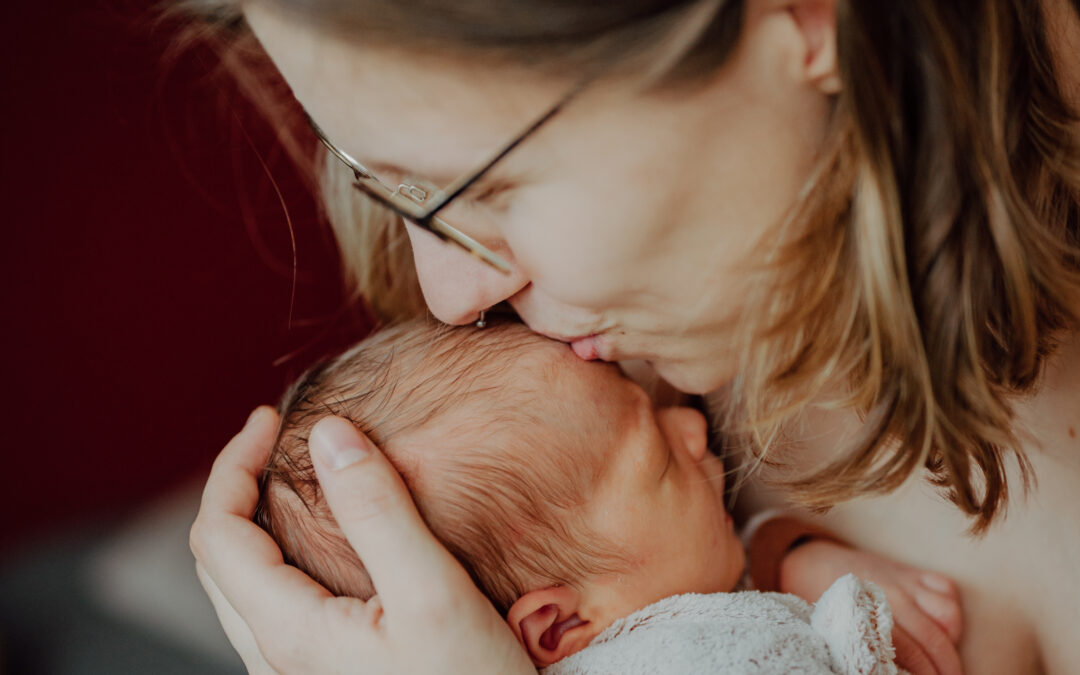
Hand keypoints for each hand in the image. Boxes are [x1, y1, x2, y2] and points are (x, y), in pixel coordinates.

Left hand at [189, 408, 534, 674]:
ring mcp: (300, 672)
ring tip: (295, 479)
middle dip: (235, 486)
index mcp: (288, 632)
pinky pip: (277, 604)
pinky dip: (282, 553)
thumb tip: (330, 435)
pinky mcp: (328, 674)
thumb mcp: (433, 590)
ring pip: (244, 585)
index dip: (230, 464)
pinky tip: (329, 540)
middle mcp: (278, 658)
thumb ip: (378, 511)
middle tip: (273, 438)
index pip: (216, 533)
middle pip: (219, 559)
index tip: (271, 417)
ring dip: (255, 520)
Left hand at [780, 539, 963, 674]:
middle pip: (933, 639)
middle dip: (945, 668)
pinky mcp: (911, 571)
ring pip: (947, 613)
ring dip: (951, 641)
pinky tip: (944, 628)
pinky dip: (951, 609)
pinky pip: (945, 587)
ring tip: (945, 660)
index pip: (908, 654)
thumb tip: (873, 670)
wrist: (812, 562)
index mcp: (866, 613)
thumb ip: (858, 648)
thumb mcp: (832, 629)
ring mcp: (903, 581)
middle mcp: (890, 595)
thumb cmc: (819, 602)